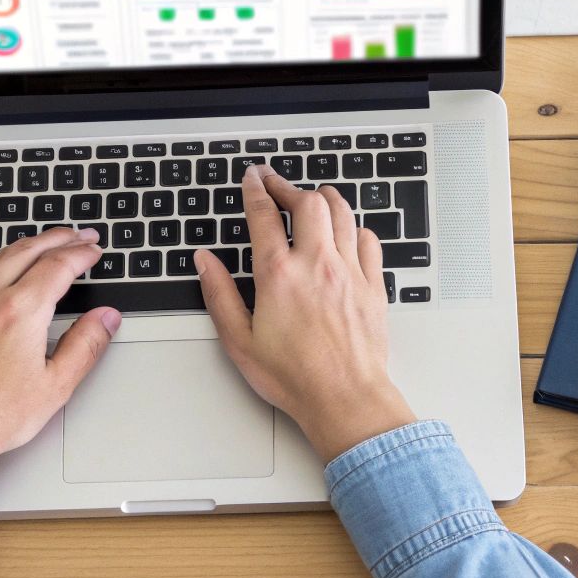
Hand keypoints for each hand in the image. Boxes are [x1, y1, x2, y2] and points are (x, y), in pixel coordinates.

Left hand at [0, 227, 120, 474]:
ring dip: (26, 247)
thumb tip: (105, 318)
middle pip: (28, 251)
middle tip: (77, 235)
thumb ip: (85, 346)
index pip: (58, 266)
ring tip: (44, 246)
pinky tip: (1, 272)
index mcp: (20, 312)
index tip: (93, 250)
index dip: (81, 253)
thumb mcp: (54, 387)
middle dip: (58, 239)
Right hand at [194, 166, 415, 461]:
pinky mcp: (373, 285)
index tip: (252, 178)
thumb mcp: (239, 341)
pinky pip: (369, 241)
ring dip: (325, 198)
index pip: (264, 215)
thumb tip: (205, 262)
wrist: (345, 398)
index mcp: (278, 274)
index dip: (255, 190)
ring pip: (342, 213)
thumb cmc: (294, 377)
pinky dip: (356, 228)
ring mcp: (349, 271)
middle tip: (276, 183)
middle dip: (289, 186)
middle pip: (307, 202)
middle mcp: (316, 264)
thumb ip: (220, 295)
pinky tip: (348, 232)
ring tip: (313, 195)